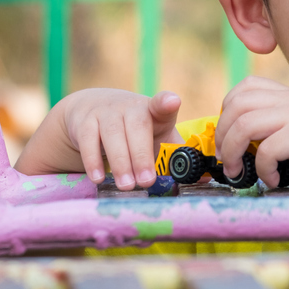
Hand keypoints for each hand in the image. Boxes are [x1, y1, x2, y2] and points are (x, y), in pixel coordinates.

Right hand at [59, 88, 182, 189]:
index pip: (162, 103)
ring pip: (112, 134)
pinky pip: (88, 140)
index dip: (166, 102)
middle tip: (146, 181)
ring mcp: (106, 112)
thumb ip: (175, 153)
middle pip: (138, 128)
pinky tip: (98, 178)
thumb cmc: (135, 129)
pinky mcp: (85, 122)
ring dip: (120, 162)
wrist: (93, 109)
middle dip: (142, 156)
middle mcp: (130, 107)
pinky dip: (92, 160)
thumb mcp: (156, 135)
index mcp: (154, 110)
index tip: (172, 102)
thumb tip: (203, 177)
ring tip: (127, 185)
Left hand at [215, 77, 288, 191]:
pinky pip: (267, 149)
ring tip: (241, 174)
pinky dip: (263, 170)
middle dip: (223, 137)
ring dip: (235, 154)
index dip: (227, 113)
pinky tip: (275, 180)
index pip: (245, 88)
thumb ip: (276, 125)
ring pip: (245, 125)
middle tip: (229, 162)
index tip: (230, 139)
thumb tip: (237, 141)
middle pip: (237, 106)